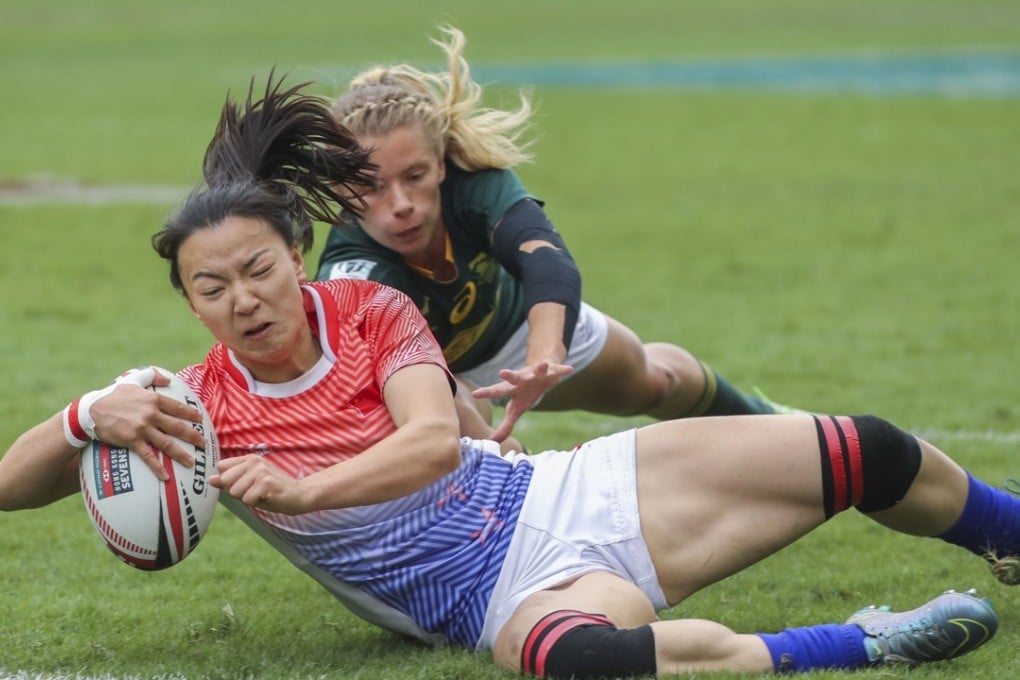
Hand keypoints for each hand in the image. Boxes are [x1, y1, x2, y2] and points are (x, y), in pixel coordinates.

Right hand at [87, 369, 204, 480]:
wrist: (92, 410)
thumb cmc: (113, 395)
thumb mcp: (133, 380)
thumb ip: (151, 377)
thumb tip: (167, 379)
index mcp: (153, 400)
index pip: (178, 407)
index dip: (191, 414)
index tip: (201, 419)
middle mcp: (151, 414)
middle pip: (177, 427)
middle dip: (193, 436)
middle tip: (204, 443)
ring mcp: (142, 429)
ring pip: (166, 443)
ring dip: (180, 454)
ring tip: (192, 462)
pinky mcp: (132, 441)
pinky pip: (148, 456)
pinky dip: (157, 467)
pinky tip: (165, 477)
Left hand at [211, 455, 306, 514]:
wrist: (300, 494)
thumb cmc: (273, 490)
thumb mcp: (250, 483)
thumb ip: (231, 480)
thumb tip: (210, 479)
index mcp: (249, 458)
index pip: (222, 467)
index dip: (229, 481)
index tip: (245, 484)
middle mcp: (254, 461)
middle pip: (225, 480)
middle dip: (236, 491)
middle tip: (254, 491)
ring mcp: (260, 471)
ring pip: (235, 492)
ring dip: (247, 498)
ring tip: (261, 494)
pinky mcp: (266, 483)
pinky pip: (247, 499)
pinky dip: (255, 503)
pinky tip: (267, 497)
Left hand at [472, 360, 572, 441]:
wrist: (541, 372)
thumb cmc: (525, 393)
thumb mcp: (516, 409)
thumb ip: (506, 425)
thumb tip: (493, 441)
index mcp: (512, 389)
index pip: (496, 391)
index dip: (486, 393)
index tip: (475, 393)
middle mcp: (522, 379)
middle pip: (514, 377)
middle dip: (509, 375)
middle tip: (502, 372)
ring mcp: (537, 373)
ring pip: (537, 370)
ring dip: (540, 368)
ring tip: (542, 365)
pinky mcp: (551, 370)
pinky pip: (557, 370)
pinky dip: (563, 370)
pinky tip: (569, 369)